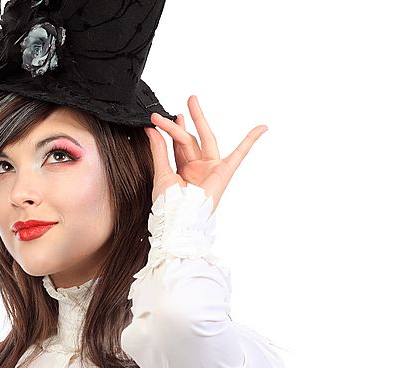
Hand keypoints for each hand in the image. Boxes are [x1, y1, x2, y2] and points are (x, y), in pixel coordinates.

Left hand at [145, 95, 267, 212]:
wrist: (178, 220)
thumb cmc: (169, 204)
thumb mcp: (161, 172)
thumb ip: (159, 149)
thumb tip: (152, 129)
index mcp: (183, 171)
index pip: (176, 145)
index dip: (167, 131)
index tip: (156, 119)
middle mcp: (197, 168)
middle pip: (189, 138)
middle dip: (184, 120)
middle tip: (182, 102)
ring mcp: (211, 169)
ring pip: (202, 139)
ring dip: (197, 119)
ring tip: (191, 100)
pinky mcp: (223, 172)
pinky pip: (239, 154)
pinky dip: (250, 141)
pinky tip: (262, 128)